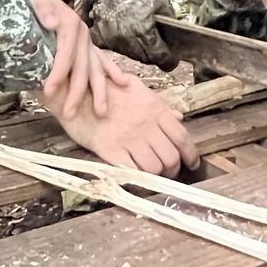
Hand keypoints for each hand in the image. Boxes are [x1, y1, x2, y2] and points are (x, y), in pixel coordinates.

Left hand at [27, 0, 125, 118]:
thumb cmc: (35, 1)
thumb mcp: (35, 1)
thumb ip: (43, 11)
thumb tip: (53, 22)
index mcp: (70, 25)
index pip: (66, 54)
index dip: (58, 73)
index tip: (49, 91)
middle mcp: (83, 34)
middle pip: (82, 67)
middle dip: (77, 92)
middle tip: (69, 113)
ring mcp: (88, 41)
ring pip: (96, 68)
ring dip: (99, 90)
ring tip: (101, 110)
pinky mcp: (89, 46)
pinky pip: (103, 61)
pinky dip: (112, 72)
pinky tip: (123, 83)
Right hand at [43, 72, 198, 175]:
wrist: (74, 90)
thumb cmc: (105, 88)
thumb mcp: (135, 88)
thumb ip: (158, 104)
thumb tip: (178, 117)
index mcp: (154, 109)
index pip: (182, 137)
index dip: (191, 154)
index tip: (191, 163)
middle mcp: (145, 125)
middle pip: (170, 157)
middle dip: (172, 169)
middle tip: (168, 171)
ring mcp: (128, 139)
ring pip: (154, 168)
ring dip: (156, 175)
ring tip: (152, 174)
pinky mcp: (110, 151)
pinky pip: (132, 172)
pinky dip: (137, 179)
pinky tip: (136, 176)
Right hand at [88, 0, 177, 69]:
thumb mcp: (159, 0)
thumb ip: (169, 18)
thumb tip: (176, 35)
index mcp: (143, 31)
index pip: (160, 56)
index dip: (169, 60)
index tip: (172, 60)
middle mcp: (127, 41)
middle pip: (146, 59)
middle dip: (155, 56)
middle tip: (159, 49)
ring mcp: (112, 41)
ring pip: (131, 55)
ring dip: (139, 51)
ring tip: (143, 39)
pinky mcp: (101, 40)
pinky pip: (116, 49)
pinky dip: (123, 45)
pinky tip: (127, 35)